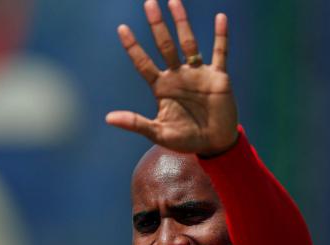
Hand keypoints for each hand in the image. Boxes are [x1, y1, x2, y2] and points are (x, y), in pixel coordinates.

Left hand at [106, 0, 238, 155]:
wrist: (215, 144)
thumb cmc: (186, 140)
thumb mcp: (159, 133)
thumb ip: (136, 123)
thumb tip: (108, 118)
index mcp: (162, 87)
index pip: (143, 63)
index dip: (133, 47)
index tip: (122, 29)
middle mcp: (178, 76)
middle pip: (165, 45)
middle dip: (157, 25)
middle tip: (149, 3)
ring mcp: (198, 74)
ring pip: (189, 43)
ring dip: (182, 23)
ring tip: (174, 1)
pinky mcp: (218, 77)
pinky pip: (220, 53)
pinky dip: (221, 36)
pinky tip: (220, 18)